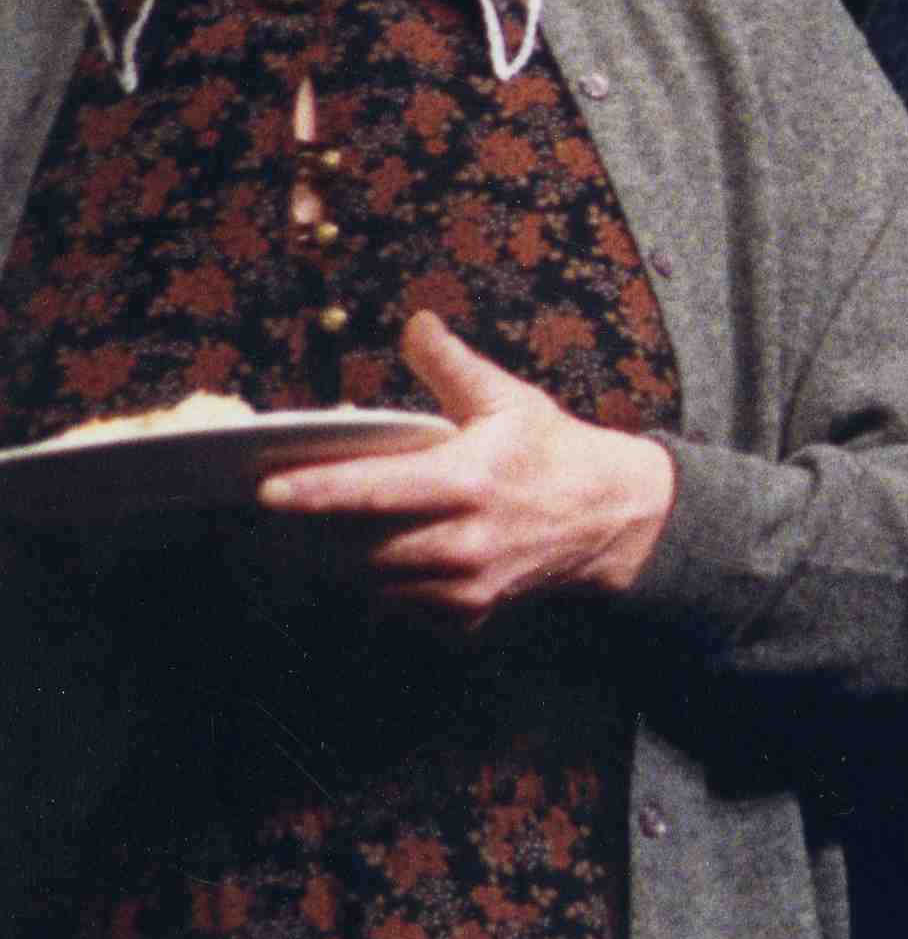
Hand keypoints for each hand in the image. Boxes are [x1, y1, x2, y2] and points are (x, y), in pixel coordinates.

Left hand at [254, 310, 676, 629]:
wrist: (614, 517)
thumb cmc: (552, 451)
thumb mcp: (509, 400)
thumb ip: (453, 365)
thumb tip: (414, 323)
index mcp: (467, 482)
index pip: (374, 491)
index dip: (316, 491)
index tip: (266, 491)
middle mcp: (463, 542)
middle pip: (356, 548)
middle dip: (302, 536)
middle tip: (261, 520)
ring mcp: (465, 585)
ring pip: (369, 583)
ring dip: (328, 563)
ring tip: (292, 541)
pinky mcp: (469, 615)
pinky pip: (397, 608)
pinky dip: (371, 587)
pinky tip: (359, 563)